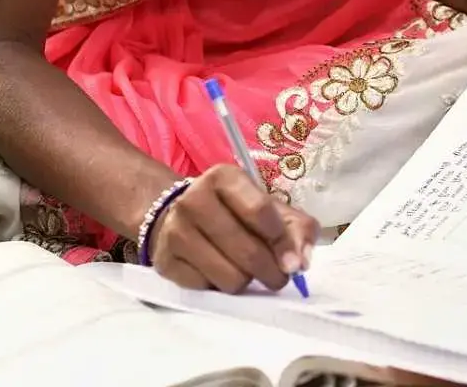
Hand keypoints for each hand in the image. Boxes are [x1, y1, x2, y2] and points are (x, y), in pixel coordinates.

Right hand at [149, 165, 320, 293]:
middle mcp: (194, 200)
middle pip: (247, 250)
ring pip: (229, 277)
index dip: (282, 242)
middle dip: (272, 272)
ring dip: (247, 282)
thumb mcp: (267, 207)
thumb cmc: (232, 211)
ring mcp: (175, 231)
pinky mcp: (165, 261)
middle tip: (278, 278)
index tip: (294, 263)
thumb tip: (301, 261)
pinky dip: (220, 287)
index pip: (260, 211)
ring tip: (248, 273)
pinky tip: (220, 272)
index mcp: (224, 178)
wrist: (174, 215)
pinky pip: (207, 289)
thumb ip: (296, 228)